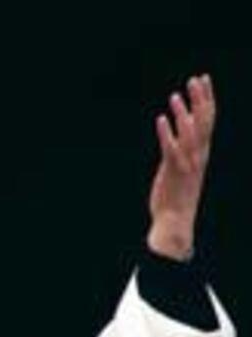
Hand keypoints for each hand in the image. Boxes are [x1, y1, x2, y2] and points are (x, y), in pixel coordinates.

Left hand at [147, 74, 215, 259]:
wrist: (176, 222)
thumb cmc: (177, 197)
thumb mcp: (185, 170)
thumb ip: (185, 151)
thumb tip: (182, 133)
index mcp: (202, 154)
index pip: (209, 121)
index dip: (207, 99)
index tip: (203, 80)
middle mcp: (198, 156)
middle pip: (204, 122)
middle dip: (201, 99)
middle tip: (196, 79)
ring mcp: (187, 163)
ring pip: (189, 133)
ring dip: (182, 113)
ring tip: (175, 96)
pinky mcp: (173, 171)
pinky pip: (171, 148)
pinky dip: (167, 132)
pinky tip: (161, 119)